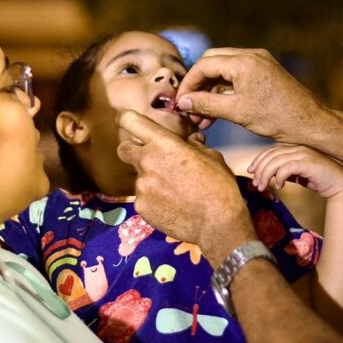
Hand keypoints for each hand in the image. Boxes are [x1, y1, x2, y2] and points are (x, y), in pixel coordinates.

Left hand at [117, 110, 252, 266]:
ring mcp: (141, 186)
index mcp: (163, 144)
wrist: (217, 223)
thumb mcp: (212, 157)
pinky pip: (144, 199)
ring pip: (140, 178)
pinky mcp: (141, 207)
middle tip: (150, 159)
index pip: (131, 121)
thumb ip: (195, 145)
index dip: (126, 119)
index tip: (126, 121)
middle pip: (124, 150)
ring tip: (174, 193)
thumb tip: (192, 140)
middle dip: (132, 151)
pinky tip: (172, 206)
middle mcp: (146, 162)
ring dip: (152, 181)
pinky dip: (155, 200)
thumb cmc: (218, 186)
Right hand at [177, 48, 328, 141]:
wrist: (310, 123)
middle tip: (189, 107)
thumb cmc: (277, 117)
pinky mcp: (265, 73)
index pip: (204, 65)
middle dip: (198, 86)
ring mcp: (259, 63)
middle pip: (212, 64)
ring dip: (211, 92)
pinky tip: (216, 114)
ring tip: (201, 119)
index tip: (180, 102)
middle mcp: (251, 56)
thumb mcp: (237, 112)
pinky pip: (237, 78)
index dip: (189, 84)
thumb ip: (206, 105)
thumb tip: (183, 103)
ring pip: (224, 72)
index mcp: (244, 61)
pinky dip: (225, 93)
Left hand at [248, 144, 342, 200]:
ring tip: (263, 188)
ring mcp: (303, 153)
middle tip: (256, 184)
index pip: (271, 151)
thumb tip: (271, 176)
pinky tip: (280, 186)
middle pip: (270, 155)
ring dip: (266, 175)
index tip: (250, 172)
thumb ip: (286, 171)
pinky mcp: (307, 162)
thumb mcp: (298, 174)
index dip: (258, 160)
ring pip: (275, 162)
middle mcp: (297, 148)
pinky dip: (280, 177)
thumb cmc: (319, 179)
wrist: (339, 184)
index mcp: (294, 148)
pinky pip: (286, 168)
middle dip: (259, 170)